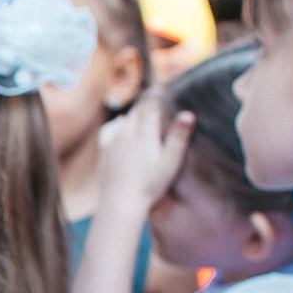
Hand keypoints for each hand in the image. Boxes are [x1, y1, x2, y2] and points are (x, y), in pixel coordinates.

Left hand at [96, 92, 195, 212]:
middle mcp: (127, 132)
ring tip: (143, 108)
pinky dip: (116, 124)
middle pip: (138, 111)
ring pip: (125, 119)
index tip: (165, 89)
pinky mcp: (104, 151)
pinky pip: (109, 130)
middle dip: (148, 103)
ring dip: (135, 113)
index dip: (159, 97)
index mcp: (145, 133)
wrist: (121, 202)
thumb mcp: (170, 162)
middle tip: (156, 94)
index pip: (152, 107)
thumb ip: (178, 137)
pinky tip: (121, 123)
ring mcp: (114, 141)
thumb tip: (187, 113)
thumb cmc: (150, 184)